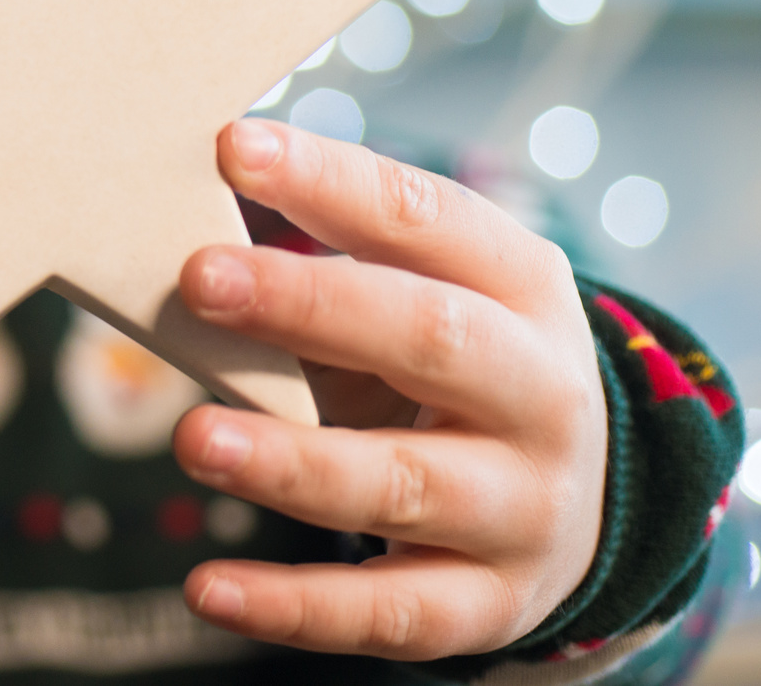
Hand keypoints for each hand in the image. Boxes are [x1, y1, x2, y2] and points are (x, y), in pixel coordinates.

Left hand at [172, 118, 607, 659]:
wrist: (583, 497)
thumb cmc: (452, 360)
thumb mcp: (426, 289)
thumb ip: (323, 258)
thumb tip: (177, 218)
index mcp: (519, 284)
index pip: (423, 216)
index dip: (327, 181)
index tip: (229, 147)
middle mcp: (538, 392)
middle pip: (430, 337)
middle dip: (310, 307)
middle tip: (197, 278)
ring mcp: (522, 505)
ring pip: (405, 482)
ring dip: (292, 462)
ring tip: (194, 438)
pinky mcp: (489, 602)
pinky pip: (390, 613)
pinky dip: (295, 607)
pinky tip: (208, 590)